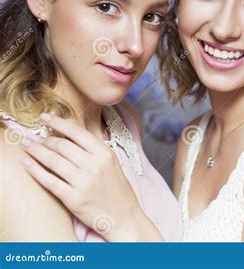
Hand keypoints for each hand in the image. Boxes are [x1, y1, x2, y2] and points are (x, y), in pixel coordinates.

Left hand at [20, 113, 154, 240]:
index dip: (58, 122)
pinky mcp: (74, 199)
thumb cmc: (118, 190)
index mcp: (105, 154)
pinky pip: (50, 181)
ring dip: (36, 151)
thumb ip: (93, 150)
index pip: (77, 132)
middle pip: (62, 146)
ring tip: (27, 146)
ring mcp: (84, 183)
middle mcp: (95, 166)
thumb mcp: (112, 164)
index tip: (45, 117)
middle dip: (44, 140)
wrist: (125, 217)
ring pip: (53, 161)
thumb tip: (67, 136)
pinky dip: (35, 171)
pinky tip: (27, 164)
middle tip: (35, 139)